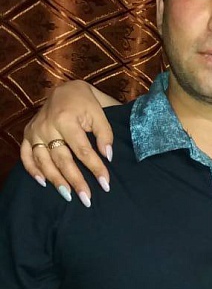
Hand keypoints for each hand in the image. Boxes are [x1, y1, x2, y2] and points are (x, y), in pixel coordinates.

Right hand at [21, 81, 115, 205]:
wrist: (65, 89)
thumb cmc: (86, 102)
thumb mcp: (101, 112)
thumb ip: (105, 134)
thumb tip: (108, 157)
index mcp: (66, 119)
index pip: (82, 150)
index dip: (95, 168)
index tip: (106, 184)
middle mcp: (47, 126)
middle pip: (62, 160)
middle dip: (76, 181)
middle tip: (87, 199)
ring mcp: (35, 131)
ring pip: (43, 161)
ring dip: (56, 180)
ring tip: (69, 196)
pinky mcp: (27, 133)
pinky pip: (26, 155)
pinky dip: (32, 170)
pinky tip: (43, 183)